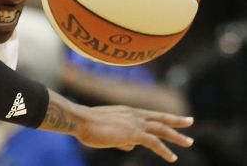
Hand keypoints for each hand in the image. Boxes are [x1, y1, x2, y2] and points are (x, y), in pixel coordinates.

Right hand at [42, 92, 194, 162]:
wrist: (80, 120)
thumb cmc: (88, 125)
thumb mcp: (107, 130)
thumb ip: (121, 138)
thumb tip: (131, 147)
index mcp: (127, 111)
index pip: (150, 114)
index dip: (163, 116)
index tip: (174, 117)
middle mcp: (133, 114)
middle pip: (160, 118)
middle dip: (176, 120)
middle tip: (190, 121)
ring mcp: (135, 123)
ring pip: (162, 129)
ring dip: (177, 136)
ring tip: (189, 142)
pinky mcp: (134, 133)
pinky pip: (154, 143)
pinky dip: (164, 150)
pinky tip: (172, 158)